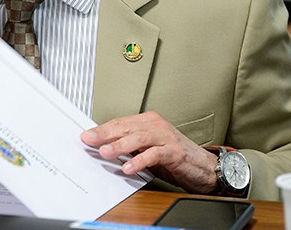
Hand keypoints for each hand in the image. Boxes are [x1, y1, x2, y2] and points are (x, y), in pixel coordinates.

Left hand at [81, 111, 217, 193]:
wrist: (204, 167)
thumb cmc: (175, 157)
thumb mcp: (148, 148)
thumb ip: (130, 147)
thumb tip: (105, 148)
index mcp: (148, 122)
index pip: (120, 123)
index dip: (102, 129)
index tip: (86, 136)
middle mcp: (156, 126)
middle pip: (126, 127)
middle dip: (105, 134)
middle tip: (89, 140)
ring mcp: (166, 137)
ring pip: (138, 138)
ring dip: (120, 145)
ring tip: (105, 152)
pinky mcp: (174, 152)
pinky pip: (154, 154)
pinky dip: (140, 160)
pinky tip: (129, 168)